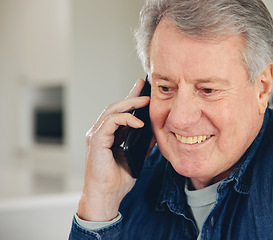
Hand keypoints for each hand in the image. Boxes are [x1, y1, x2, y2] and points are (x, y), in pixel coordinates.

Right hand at [77, 78, 151, 221]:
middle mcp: (100, 133)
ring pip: (112, 111)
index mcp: (109, 135)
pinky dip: (125, 119)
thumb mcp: (137, 157)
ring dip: (129, 103)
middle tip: (145, 87)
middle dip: (131, 96)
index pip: (120, 112)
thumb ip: (144, 143)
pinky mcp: (96, 141)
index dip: (131, 99)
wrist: (107, 196)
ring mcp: (96, 136)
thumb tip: (156, 130)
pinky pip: (110, 122)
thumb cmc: (117, 180)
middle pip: (115, 107)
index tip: (143, 88)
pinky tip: (139, 122)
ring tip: (145, 100)